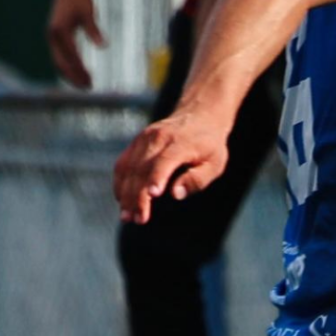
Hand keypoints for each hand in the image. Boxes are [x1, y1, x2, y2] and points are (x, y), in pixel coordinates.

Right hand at [47, 0, 105, 88]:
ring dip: (71, 75)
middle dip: (73, 76)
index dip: (79, 69)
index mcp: (58, 30)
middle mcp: (52, 36)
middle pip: (60, 63)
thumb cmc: (80, 0)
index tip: (90, 79)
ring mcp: (52, 38)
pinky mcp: (56, 39)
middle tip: (88, 87)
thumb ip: (94, 30)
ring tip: (87, 84)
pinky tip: (80, 74)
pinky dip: (69, 67)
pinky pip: (60, 57)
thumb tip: (104, 46)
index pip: (69, 54)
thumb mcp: (88, 13)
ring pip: (59, 62)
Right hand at [112, 112, 229, 223]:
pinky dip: (120, 184)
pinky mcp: (136, 142)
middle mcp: (158, 138)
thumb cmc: (209, 146)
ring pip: (129, 168)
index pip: (164, 161)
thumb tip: (175, 194)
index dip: (156, 178)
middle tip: (139, 220)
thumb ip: (196, 179)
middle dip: (138, 196)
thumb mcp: (214, 164)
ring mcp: (144, 138)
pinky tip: (123, 201)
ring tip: (127, 216)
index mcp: (180, 143)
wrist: (199, 116)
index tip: (152, 196)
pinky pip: (123, 164)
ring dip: (126, 194)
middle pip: (142, 169)